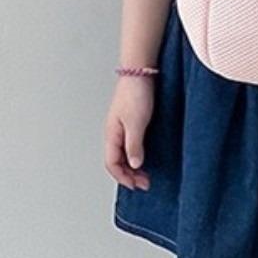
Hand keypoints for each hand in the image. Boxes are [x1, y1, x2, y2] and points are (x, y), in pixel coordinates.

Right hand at [103, 76, 154, 190]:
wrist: (141, 71)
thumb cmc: (136, 93)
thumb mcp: (136, 123)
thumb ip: (134, 145)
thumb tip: (134, 165)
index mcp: (111, 134)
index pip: (112, 164)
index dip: (124, 178)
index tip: (138, 185)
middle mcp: (114, 132)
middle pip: (117, 161)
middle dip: (129, 175)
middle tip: (145, 183)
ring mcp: (122, 126)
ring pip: (124, 153)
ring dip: (133, 166)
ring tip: (146, 174)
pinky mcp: (132, 120)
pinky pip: (130, 144)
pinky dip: (137, 154)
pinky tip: (146, 155)